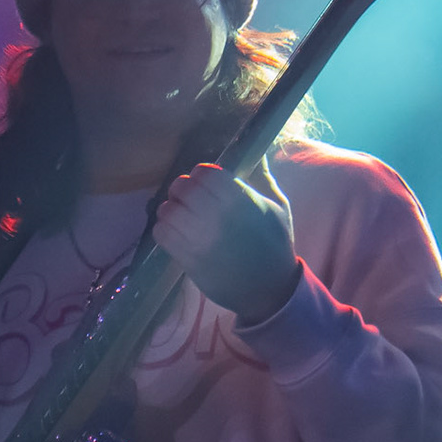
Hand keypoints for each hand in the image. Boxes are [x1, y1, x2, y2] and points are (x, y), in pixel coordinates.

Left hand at [152, 157, 300, 324]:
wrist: (271, 290)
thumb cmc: (276, 245)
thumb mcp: (278, 207)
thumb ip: (263, 178)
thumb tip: (258, 151)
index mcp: (242, 200)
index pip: (207, 171)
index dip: (202, 173)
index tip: (205, 181)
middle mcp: (220, 217)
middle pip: (184, 188)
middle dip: (182, 189)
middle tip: (188, 198)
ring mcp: (202, 240)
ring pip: (168, 210)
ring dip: (170, 210)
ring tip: (179, 216)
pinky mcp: (190, 260)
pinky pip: (163, 235)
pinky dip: (164, 230)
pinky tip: (175, 233)